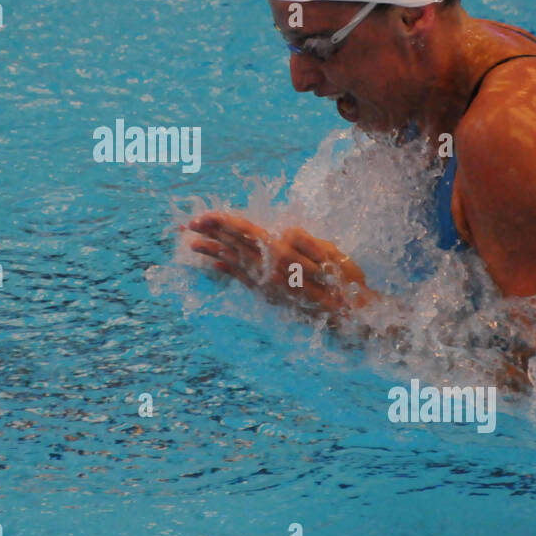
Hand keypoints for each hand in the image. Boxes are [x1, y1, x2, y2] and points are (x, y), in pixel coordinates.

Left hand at [185, 211, 374, 322]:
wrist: (348, 317)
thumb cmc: (344, 282)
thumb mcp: (330, 254)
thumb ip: (304, 241)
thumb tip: (281, 231)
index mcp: (282, 255)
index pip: (245, 233)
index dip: (222, 223)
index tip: (201, 217)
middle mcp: (269, 270)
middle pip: (233, 246)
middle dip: (210, 233)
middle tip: (187, 225)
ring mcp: (267, 284)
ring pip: (233, 261)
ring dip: (212, 250)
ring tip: (192, 243)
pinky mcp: (269, 295)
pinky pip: (242, 279)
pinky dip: (227, 269)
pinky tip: (214, 262)